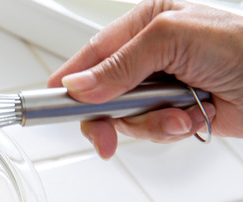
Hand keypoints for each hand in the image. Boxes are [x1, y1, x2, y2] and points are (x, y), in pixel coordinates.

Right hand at [48, 0, 242, 158]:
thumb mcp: (172, 39)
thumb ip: (120, 64)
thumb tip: (79, 87)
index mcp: (145, 24)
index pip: (91, 55)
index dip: (70, 82)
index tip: (51, 105)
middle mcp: (150, 55)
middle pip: (101, 94)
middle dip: (108, 116)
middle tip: (105, 136)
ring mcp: (162, 86)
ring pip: (125, 118)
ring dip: (150, 124)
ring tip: (178, 116)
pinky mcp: (177, 112)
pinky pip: (152, 131)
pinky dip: (169, 131)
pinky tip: (192, 120)